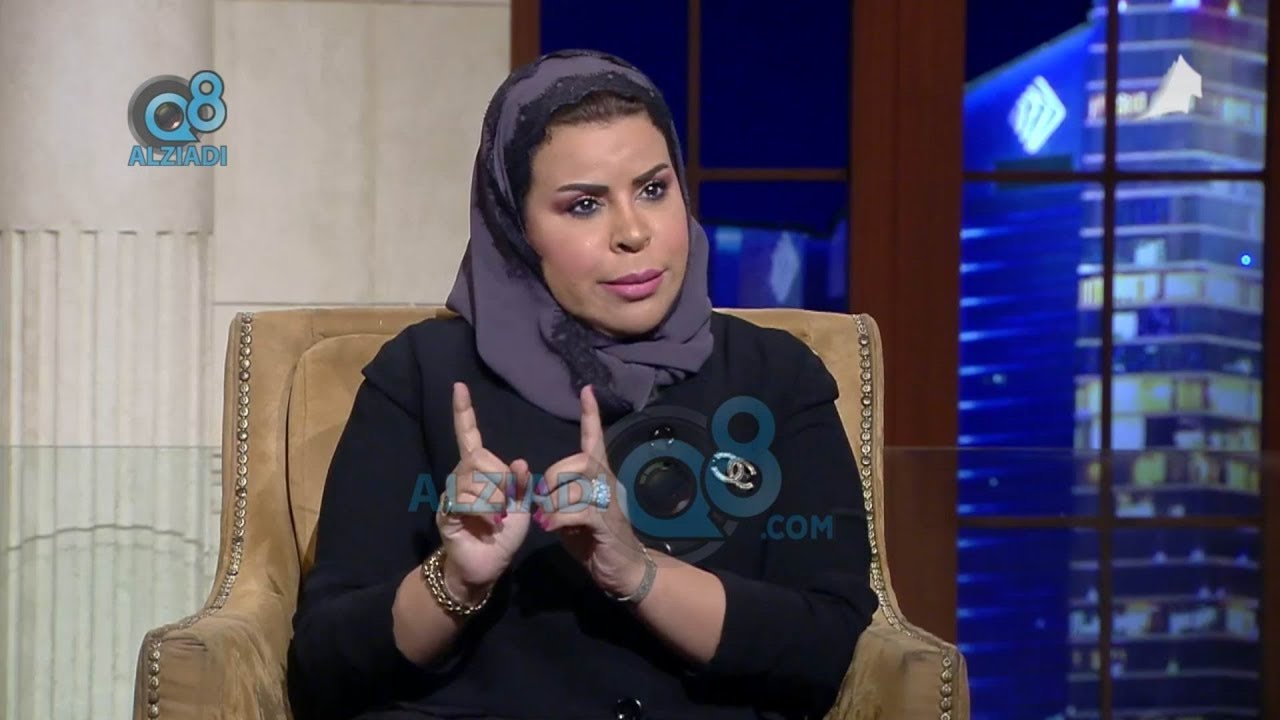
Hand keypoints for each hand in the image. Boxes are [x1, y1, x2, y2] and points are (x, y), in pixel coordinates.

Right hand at [436, 382, 531, 600]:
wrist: (486, 565)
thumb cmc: (503, 534)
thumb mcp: (522, 506)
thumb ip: (522, 484)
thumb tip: (520, 463)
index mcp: (479, 470)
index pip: (469, 435)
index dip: (464, 412)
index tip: (459, 386)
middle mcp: (460, 476)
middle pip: (481, 458)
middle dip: (501, 480)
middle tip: (506, 504)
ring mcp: (450, 493)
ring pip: (476, 480)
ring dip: (495, 501)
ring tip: (497, 519)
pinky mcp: (445, 511)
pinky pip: (467, 500)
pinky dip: (485, 513)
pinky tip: (489, 525)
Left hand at [536, 385, 649, 597]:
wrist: (622, 569)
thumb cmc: (595, 540)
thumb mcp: (572, 515)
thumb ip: (560, 498)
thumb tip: (541, 494)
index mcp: (599, 476)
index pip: (594, 439)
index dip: (590, 415)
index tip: (587, 390)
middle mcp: (607, 482)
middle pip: (578, 460)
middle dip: (553, 478)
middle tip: (546, 502)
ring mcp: (609, 501)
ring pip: (574, 487)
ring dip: (554, 506)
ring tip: (550, 522)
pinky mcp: (605, 521)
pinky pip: (575, 511)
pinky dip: (558, 520)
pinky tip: (553, 529)